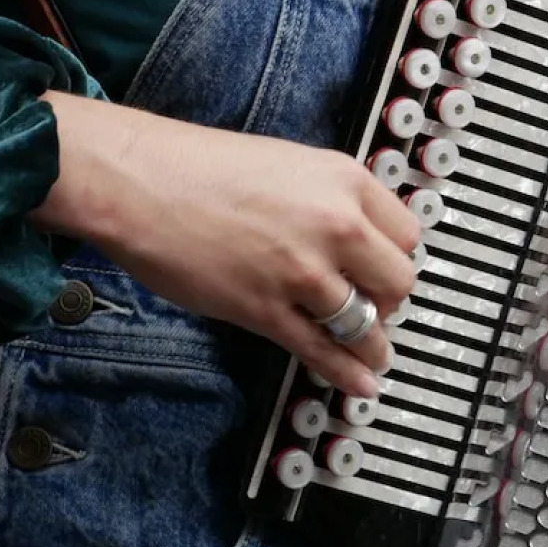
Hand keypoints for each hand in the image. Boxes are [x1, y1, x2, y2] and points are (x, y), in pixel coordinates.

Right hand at [36, 94, 419, 398]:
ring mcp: (303, 271)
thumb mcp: (289, 163)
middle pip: (399, 281)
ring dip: (372, 345)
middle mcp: (336, 225)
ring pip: (366, 323)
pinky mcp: (267, 310)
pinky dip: (345, 373)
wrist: (140, 181)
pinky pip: (322, 351)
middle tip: (374, 306)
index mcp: (345, 180)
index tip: (387, 270)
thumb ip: (328, 198)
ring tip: (375, 357)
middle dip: (388, 299)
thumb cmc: (200, 167)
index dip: (396, 257)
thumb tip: (351, 235)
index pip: (407, 233)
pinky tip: (357, 382)